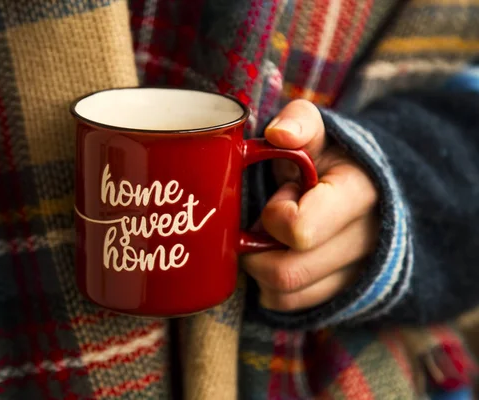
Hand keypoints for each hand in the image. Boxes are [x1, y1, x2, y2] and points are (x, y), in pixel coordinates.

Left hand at [243, 100, 379, 311]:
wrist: (364, 185)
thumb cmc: (329, 157)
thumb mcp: (318, 131)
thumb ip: (300, 122)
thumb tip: (279, 134)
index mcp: (359, 195)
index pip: (300, 229)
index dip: (274, 216)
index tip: (278, 198)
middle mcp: (365, 241)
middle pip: (287, 272)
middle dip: (258, 247)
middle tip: (259, 224)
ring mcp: (356, 273)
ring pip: (286, 294)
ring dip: (260, 269)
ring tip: (268, 240)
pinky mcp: (342, 293)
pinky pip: (291, 305)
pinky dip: (269, 288)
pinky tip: (274, 259)